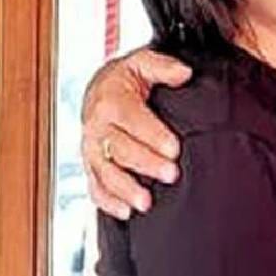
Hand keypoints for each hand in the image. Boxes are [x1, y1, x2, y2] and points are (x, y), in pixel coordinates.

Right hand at [81, 47, 191, 218]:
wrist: (99, 90)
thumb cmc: (127, 79)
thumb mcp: (143, 63)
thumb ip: (163, 66)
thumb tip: (184, 72)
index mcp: (110, 101)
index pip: (131, 120)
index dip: (152, 135)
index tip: (174, 148)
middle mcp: (97, 127)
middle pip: (119, 149)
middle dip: (145, 164)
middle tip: (170, 174)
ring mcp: (92, 149)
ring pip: (105, 172)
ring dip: (125, 189)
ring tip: (146, 203)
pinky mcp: (91, 165)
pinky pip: (94, 186)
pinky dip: (107, 202)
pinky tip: (125, 213)